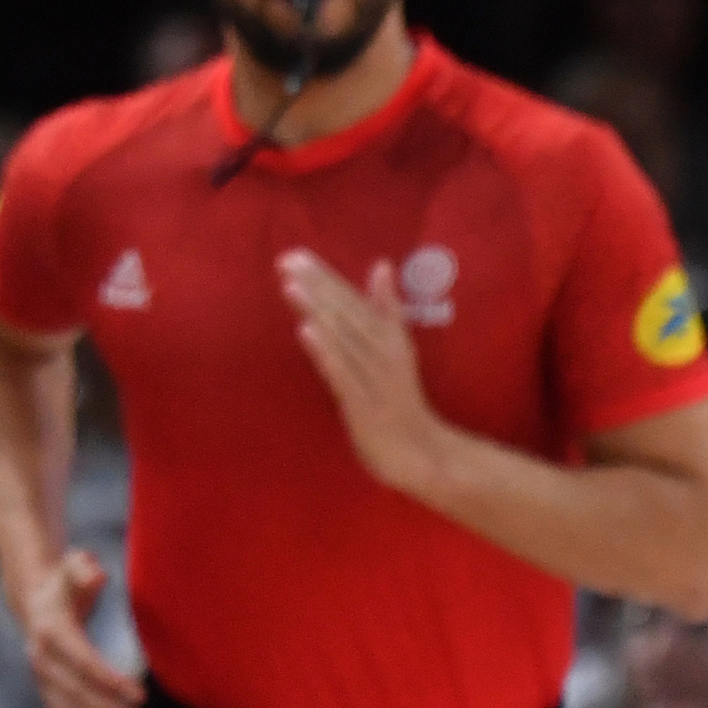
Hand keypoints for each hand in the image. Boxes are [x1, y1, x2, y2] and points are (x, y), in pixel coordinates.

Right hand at [22, 548, 145, 707]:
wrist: (34, 599)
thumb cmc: (63, 584)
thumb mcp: (72, 567)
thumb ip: (82, 569)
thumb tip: (95, 574)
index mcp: (52, 632)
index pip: (84, 661)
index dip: (110, 680)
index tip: (139, 694)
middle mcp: (42, 659)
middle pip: (77, 692)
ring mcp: (42, 678)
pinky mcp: (46, 691)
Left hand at [277, 251, 448, 494]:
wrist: (421, 452)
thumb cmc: (399, 398)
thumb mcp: (394, 350)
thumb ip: (385, 308)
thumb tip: (381, 265)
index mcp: (389, 337)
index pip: (352, 301)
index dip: (325, 278)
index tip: (296, 255)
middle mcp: (382, 351)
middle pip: (346, 314)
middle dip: (316, 286)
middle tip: (286, 259)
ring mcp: (373, 378)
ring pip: (342, 339)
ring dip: (317, 311)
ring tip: (291, 286)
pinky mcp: (363, 404)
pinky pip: (341, 374)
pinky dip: (324, 352)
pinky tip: (305, 331)